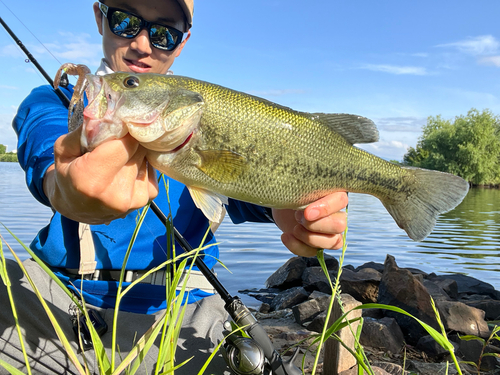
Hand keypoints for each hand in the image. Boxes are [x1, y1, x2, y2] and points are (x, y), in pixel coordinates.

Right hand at [43, 125, 158, 223]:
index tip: (120, 123)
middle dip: (129, 139)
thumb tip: (108, 112)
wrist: (77, 207)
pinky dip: (141, 164)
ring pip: (145, 158)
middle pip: (138, 149)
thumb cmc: (69, 174)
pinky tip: (126, 168)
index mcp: (92, 180)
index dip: (124, 130)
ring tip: (118, 157)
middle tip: (116, 139)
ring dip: (135, 152)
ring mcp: (135, 199)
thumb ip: (84, 131)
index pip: (126, 143)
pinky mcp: (147, 199)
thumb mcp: (64, 150)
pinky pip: (151, 169)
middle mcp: (117, 194)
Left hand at [272, 192, 347, 256]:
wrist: (281, 201)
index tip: (307, 212)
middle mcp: (337, 214)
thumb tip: (306, 190)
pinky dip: (297, 246)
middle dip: (316, 224)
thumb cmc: (292, 190)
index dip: (325, 209)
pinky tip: (285, 236)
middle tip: (298, 216)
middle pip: (340, 225)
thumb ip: (305, 188)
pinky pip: (313, 252)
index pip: (340, 202)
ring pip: (333, 242)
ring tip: (294, 227)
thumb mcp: (297, 186)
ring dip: (308, 237)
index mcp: (334, 195)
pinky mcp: (317, 244)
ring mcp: (329, 232)